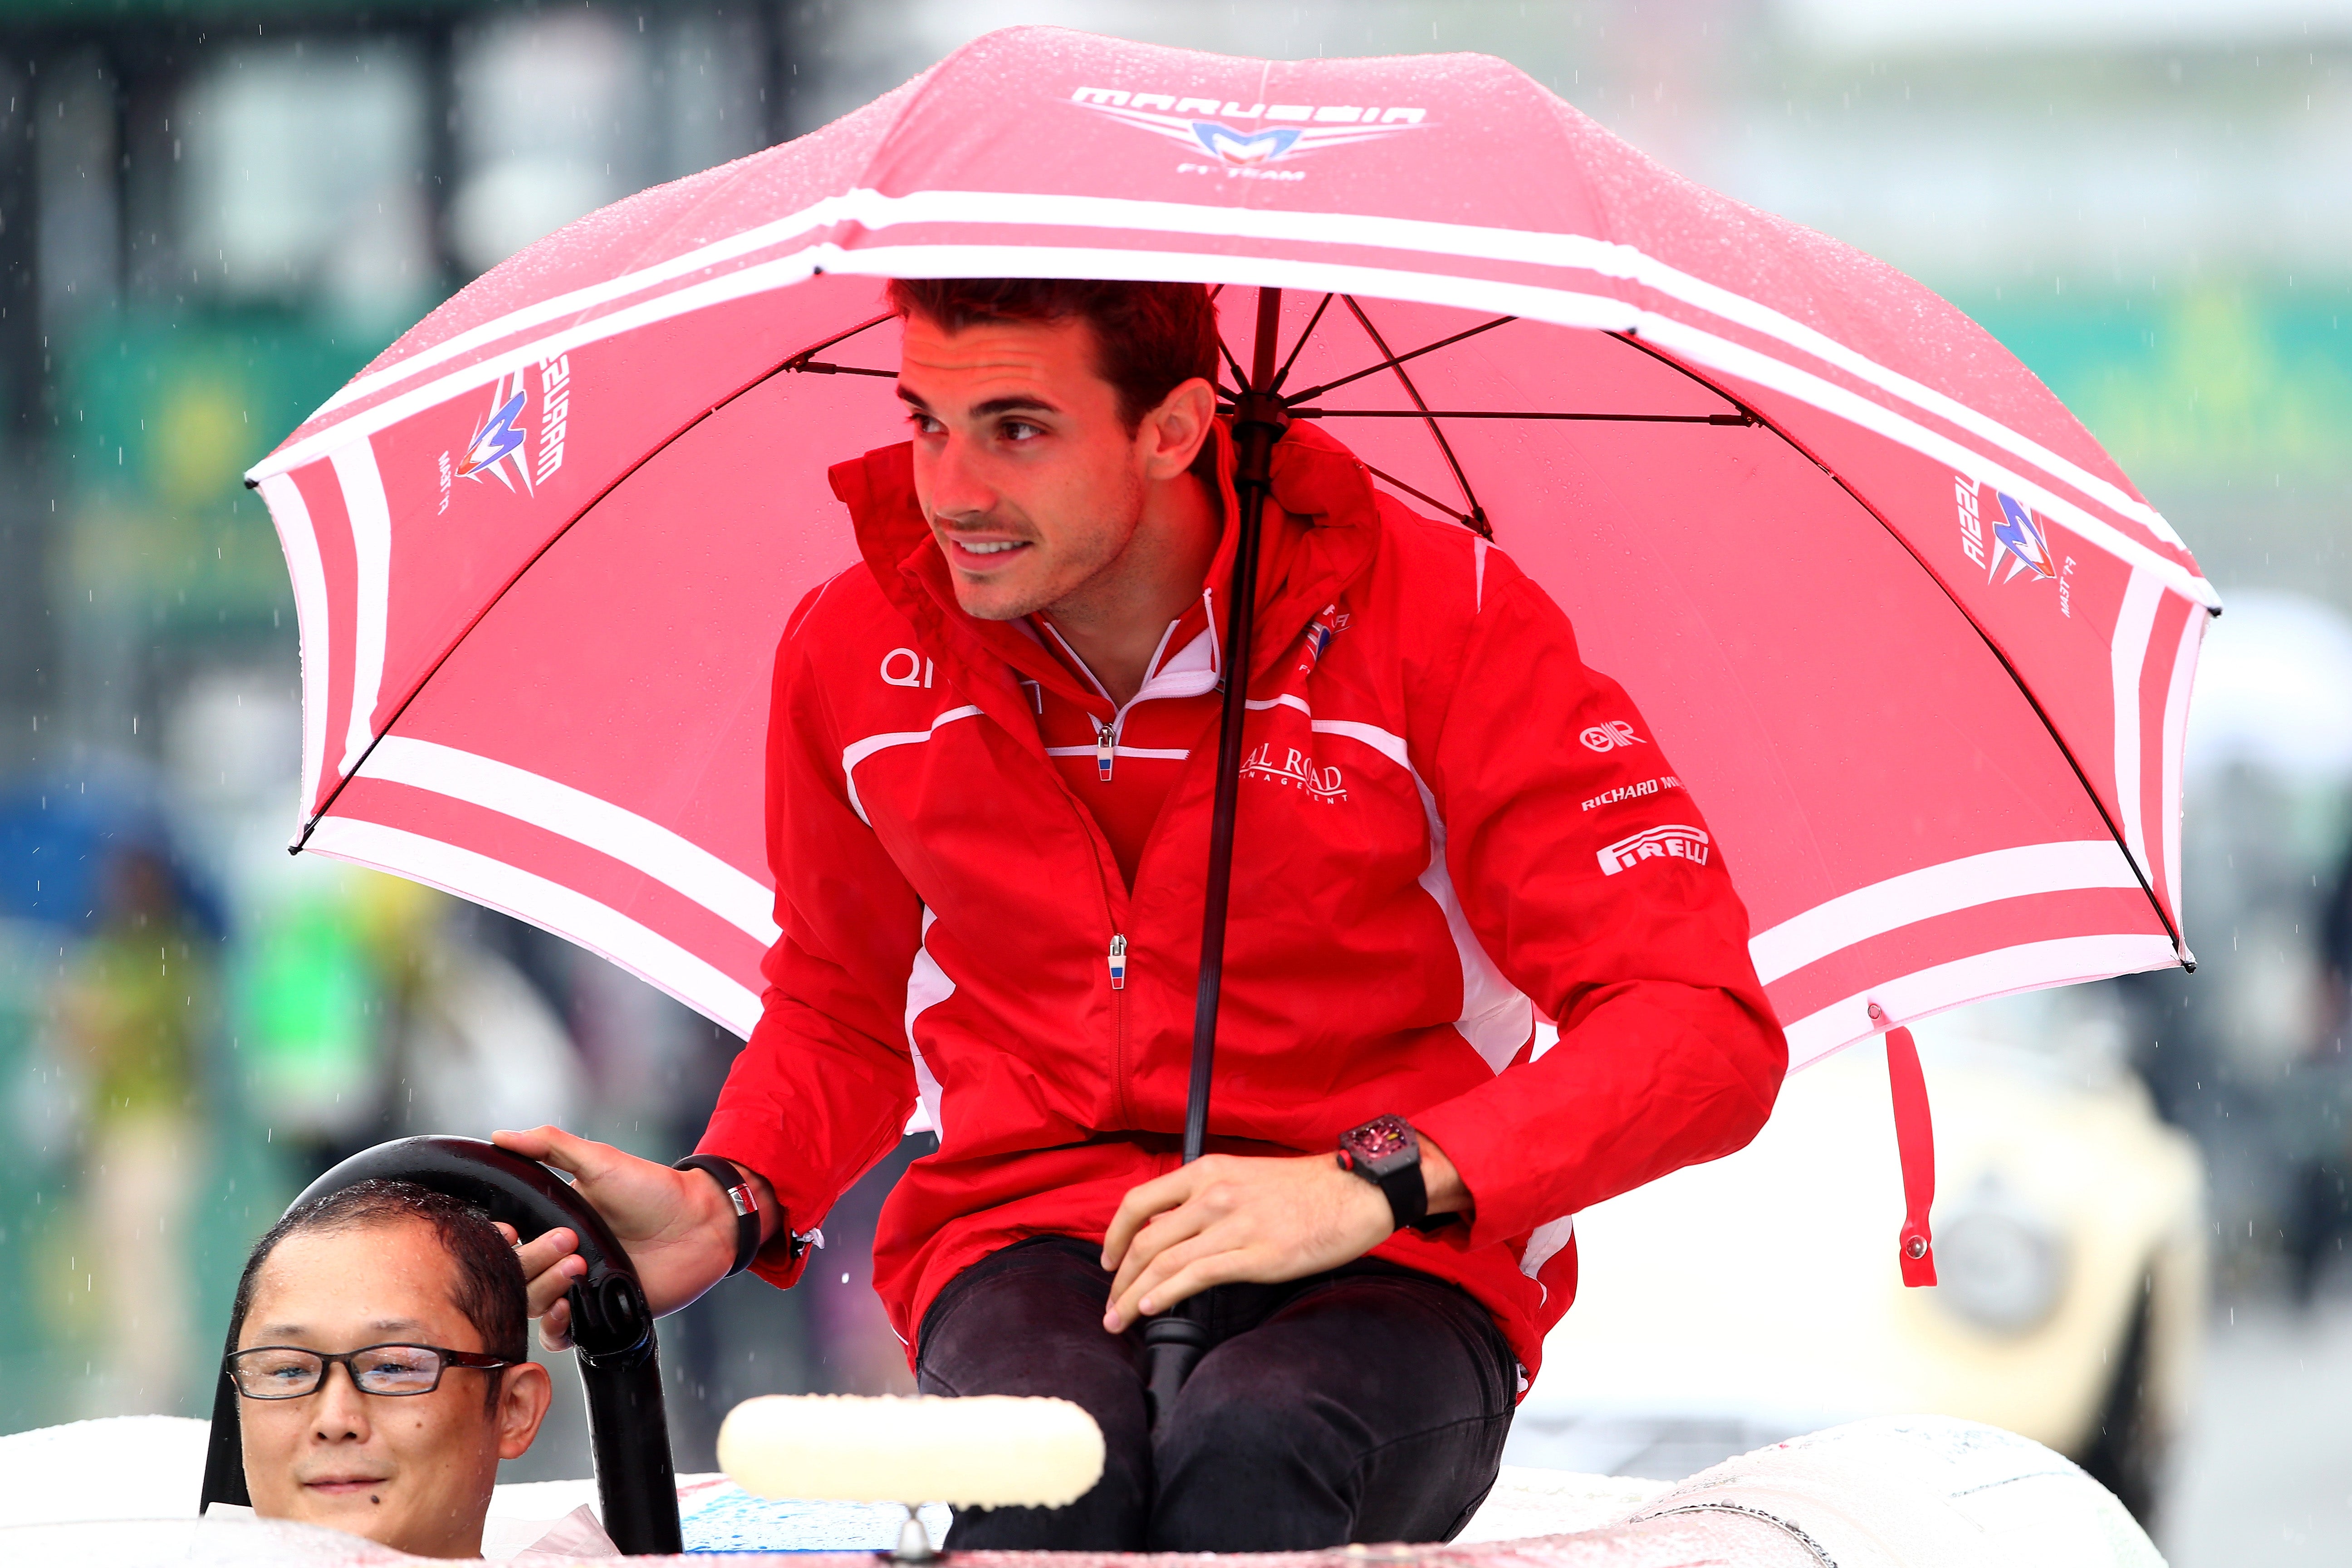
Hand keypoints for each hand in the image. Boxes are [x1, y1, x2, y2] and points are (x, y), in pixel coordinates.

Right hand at [490, 1126, 762, 1350]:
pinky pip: (559, 1336)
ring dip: (546, 1290)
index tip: (511, 1230)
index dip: (499, 1240)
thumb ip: (551, 1146)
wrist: (700, 1224)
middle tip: (569, 1240)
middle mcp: (557, 1258)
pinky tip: (566, 1312)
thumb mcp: (600, 1160)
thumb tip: (499, 1136)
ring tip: (576, 1267)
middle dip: (534, 1260)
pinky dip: (555, 1330)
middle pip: (516, 1275)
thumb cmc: (652, 1189)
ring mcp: (576, 1288)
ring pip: (533, 1305)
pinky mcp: (596, 1316)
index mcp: (551, 1223)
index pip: (505, 1241)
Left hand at [1095, 1151, 1390, 1332]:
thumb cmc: (1305, 1189)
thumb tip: (1172, 1231)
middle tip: (1109, 1305)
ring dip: (1133, 1296)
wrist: (1356, 1191)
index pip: (1140, 1202)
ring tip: (1117, 1320)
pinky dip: (1166, 1295)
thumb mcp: (1244, 1178)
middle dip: (1120, 1278)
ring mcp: (1234, 1225)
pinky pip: (1196, 1276)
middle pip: (1146, 1240)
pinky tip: (1151, 1310)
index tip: (1108, 1260)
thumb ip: (1206, 1200)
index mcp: (1207, 1172)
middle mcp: (1213, 1194)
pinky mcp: (1256, 1255)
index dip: (1114, 1234)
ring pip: (1164, 1262)